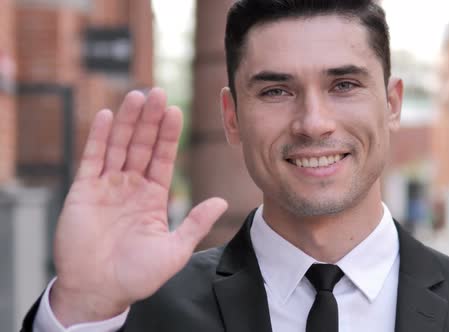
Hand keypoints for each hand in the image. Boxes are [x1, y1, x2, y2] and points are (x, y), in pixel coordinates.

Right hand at [50, 88, 227, 325]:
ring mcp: (107, 187)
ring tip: (138, 95)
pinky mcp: (83, 191)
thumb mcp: (175, 250)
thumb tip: (221, 202)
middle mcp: (130, 187)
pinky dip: (99, 137)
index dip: (168, 135)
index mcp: (153, 197)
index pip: (162, 158)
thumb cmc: (137, 276)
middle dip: (150, 120)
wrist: (100, 291)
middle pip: (141, 145)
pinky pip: (92, 159)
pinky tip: (107, 116)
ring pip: (119, 146)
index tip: (176, 111)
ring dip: (127, 121)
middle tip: (159, 92)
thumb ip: (196, 223)